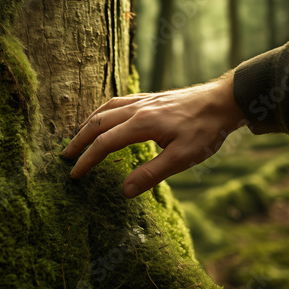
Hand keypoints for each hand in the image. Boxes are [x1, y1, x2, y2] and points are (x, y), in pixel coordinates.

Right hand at [61, 72, 245, 197]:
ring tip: (77, 138)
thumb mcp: (183, 158)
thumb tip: (124, 191)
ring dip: (87, 125)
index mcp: (142, 124)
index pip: (104, 144)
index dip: (87, 160)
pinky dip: (101, 112)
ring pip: (104, 110)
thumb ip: (152, 174)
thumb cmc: (205, 131)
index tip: (74, 174)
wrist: (223, 101)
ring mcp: (141, 100)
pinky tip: (102, 118)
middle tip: (65, 156)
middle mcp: (136, 109)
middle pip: (97, 123)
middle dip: (79, 141)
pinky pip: (116, 102)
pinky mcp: (148, 98)